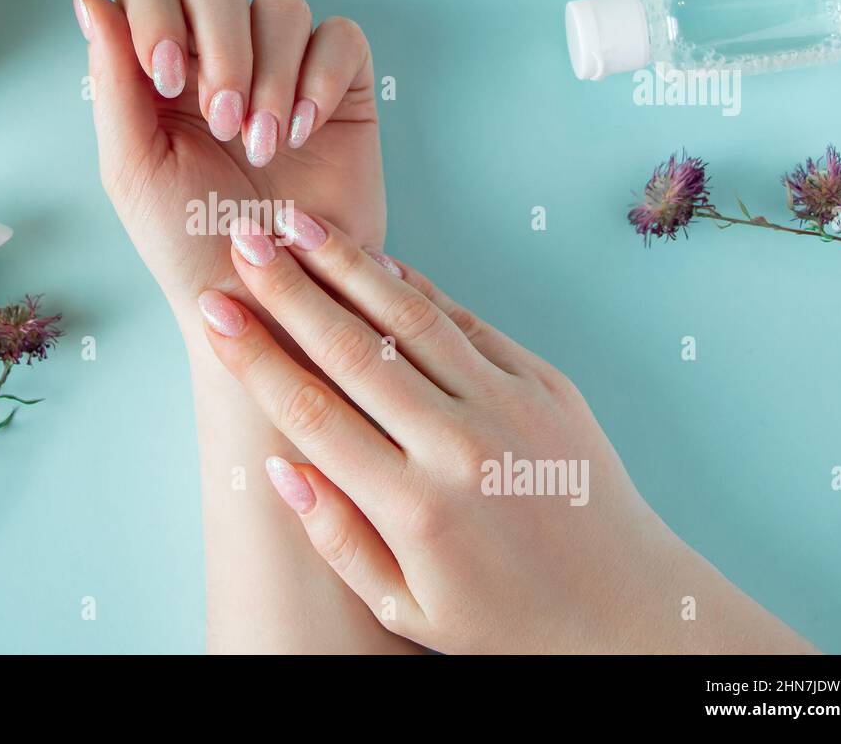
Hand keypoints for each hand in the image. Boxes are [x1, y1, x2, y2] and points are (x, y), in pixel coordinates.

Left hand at [74, 0, 383, 325]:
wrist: (267, 297)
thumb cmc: (188, 244)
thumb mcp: (133, 167)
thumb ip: (112, 79)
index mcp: (159, 70)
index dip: (157, 12)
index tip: (167, 76)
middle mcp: (219, 59)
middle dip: (220, 50)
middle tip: (223, 124)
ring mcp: (283, 69)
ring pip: (282, 6)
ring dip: (270, 74)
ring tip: (262, 148)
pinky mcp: (341, 90)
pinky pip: (341, 37)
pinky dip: (321, 76)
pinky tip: (303, 131)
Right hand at [196, 210, 816, 653]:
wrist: (626, 608)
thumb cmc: (505, 618)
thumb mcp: (406, 607)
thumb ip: (337, 537)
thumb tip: (279, 465)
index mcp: (415, 507)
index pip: (312, 411)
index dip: (254, 353)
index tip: (214, 308)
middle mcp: (460, 446)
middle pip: (354, 349)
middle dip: (289, 287)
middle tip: (241, 237)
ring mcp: (510, 406)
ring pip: (410, 319)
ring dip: (348, 265)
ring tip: (296, 223)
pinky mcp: (546, 383)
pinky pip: (467, 323)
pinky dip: (416, 287)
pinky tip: (376, 258)